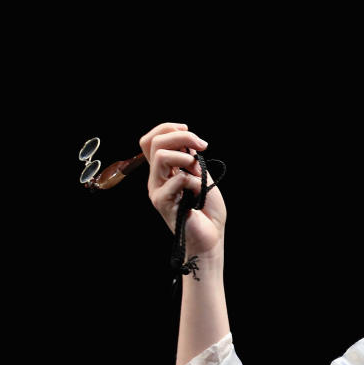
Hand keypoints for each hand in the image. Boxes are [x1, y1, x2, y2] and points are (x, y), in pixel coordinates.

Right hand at [139, 122, 226, 256]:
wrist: (212, 236)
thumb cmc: (208, 210)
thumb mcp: (202, 176)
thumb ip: (191, 160)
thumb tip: (187, 144)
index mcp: (164, 171)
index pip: (151, 140)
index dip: (167, 129)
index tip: (189, 131)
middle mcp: (156, 179)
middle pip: (154, 143)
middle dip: (181, 137)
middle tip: (202, 146)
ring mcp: (157, 190)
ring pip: (161, 157)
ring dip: (186, 158)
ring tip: (199, 171)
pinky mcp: (163, 202)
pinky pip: (177, 180)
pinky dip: (195, 181)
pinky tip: (199, 193)